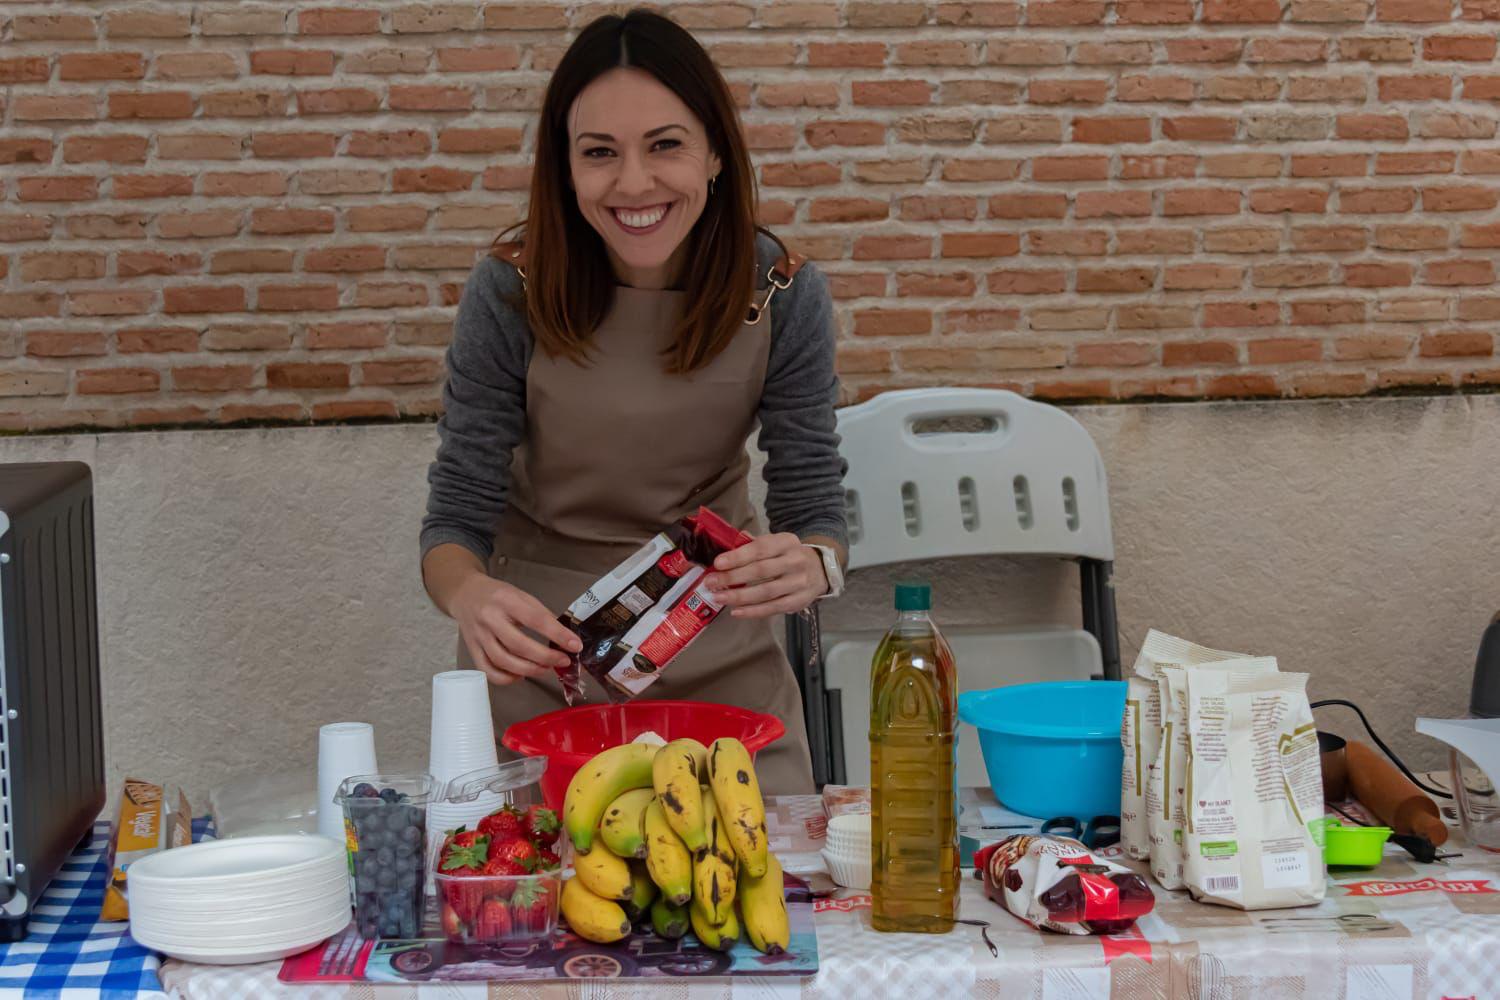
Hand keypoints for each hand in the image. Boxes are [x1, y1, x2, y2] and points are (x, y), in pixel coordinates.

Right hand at [449, 574, 582, 685]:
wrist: (465, 594)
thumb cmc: (497, 595)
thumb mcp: (522, 595)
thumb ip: (541, 614)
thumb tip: (564, 636)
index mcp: (506, 600)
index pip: (535, 619)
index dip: (557, 634)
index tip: (574, 645)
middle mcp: (490, 618)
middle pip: (518, 645)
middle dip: (545, 657)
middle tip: (562, 661)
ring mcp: (479, 636)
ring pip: (503, 661)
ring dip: (529, 670)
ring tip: (546, 669)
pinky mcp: (472, 650)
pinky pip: (489, 671)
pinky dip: (507, 678)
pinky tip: (521, 675)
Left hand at [702, 532, 828, 619]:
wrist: (821, 570)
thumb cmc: (789, 555)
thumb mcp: (777, 543)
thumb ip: (754, 544)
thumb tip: (726, 545)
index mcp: (786, 542)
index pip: (760, 548)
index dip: (738, 556)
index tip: (718, 563)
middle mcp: (795, 561)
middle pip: (761, 571)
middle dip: (733, 577)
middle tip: (711, 583)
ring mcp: (799, 583)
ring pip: (766, 592)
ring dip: (739, 596)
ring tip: (719, 598)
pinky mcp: (799, 601)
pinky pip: (773, 608)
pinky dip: (753, 612)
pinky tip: (736, 611)